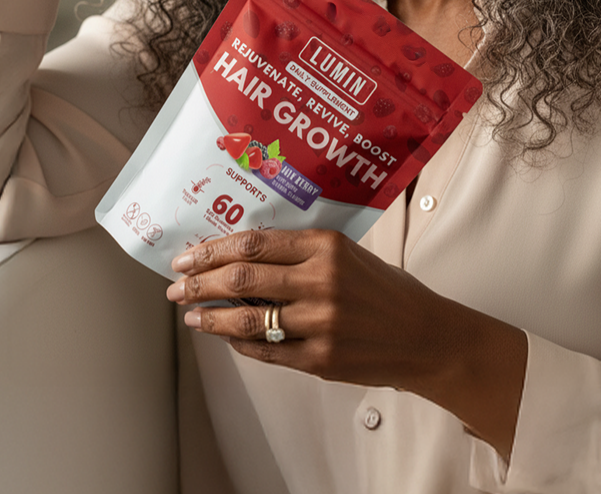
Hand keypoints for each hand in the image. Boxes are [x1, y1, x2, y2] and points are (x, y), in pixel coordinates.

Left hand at [166, 228, 527, 457]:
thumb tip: (241, 252)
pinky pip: (265, 350)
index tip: (189, 254)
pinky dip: (239, 343)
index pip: (254, 242)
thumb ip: (300, 251)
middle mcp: (320, 281)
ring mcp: (319, 323)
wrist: (423, 334)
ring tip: (190, 314)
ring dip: (210, 316)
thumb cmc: (383, 289)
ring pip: (246, 318)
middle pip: (242, 278)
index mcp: (325, 246)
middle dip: (200, 281)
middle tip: (177, 283)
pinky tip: (225, 336)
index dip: (213, 249)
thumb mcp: (346, 253)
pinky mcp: (320, 359)